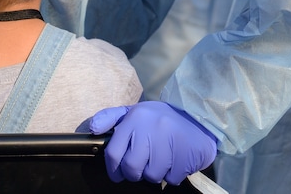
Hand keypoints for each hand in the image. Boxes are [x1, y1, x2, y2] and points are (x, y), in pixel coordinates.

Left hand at [89, 101, 216, 184]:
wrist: (198, 116)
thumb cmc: (161, 118)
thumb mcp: (135, 112)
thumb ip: (111, 118)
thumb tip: (92, 128)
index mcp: (135, 118)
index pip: (113, 152)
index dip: (113, 168)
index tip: (117, 173)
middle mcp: (151, 128)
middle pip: (131, 168)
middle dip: (134, 173)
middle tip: (141, 167)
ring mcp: (169, 142)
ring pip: (151, 176)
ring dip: (154, 173)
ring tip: (161, 159)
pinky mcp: (185, 155)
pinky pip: (170, 178)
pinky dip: (171, 175)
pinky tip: (175, 160)